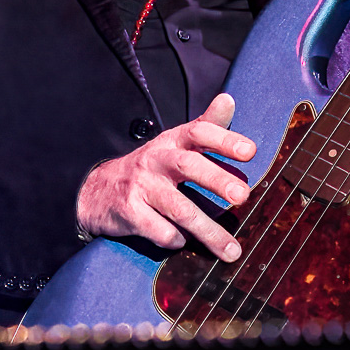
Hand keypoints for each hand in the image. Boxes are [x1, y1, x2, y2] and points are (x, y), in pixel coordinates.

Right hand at [76, 93, 255, 260]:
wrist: (98, 190)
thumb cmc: (152, 165)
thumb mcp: (176, 141)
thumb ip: (206, 124)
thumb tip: (229, 99)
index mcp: (173, 140)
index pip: (199, 131)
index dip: (224, 139)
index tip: (250, 151)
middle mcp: (157, 159)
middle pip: (189, 165)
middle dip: (217, 179)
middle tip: (243, 195)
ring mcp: (142, 186)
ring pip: (179, 208)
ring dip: (208, 231)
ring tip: (232, 250)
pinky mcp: (130, 212)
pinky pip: (159, 230)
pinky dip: (176, 239)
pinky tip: (184, 241)